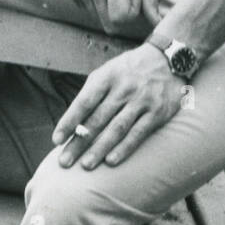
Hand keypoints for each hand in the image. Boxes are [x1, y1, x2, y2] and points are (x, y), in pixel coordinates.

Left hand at [53, 45, 188, 168]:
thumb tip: (71, 124)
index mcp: (107, 76)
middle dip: (79, 142)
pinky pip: (138, 133)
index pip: (84, 101)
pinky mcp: (157, 112)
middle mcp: (123, 88)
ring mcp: (141, 100)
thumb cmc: (129, 71)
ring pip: (116, 128)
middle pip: (97, 119)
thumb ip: (92, 94)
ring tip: (86, 166)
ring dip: (99, 148)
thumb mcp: (109, 72)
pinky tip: (111, 161)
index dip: (69, 121)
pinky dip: (124, 148)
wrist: (168, 59)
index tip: (56, 140)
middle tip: (64, 162)